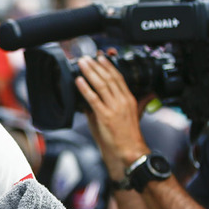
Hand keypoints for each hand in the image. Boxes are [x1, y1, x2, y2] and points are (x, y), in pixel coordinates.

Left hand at [75, 54, 148, 178]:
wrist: (129, 151)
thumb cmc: (126, 136)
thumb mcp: (128, 116)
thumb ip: (117, 105)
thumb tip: (102, 98)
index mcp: (129, 99)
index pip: (118, 77)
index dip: (108, 66)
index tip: (100, 57)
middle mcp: (123, 101)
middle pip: (109, 77)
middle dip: (97, 65)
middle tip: (87, 57)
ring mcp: (114, 108)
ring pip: (101, 85)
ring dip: (90, 72)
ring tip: (82, 63)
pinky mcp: (105, 116)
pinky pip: (93, 99)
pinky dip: (85, 88)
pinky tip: (79, 80)